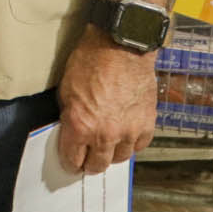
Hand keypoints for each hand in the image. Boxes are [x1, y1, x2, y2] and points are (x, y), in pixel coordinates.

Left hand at [55, 32, 156, 175]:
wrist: (121, 46)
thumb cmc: (91, 61)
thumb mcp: (66, 91)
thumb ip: (69, 118)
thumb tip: (71, 133)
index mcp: (80, 126)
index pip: (72, 159)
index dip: (70, 162)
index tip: (71, 161)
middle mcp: (105, 134)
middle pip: (97, 165)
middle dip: (89, 164)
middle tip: (88, 160)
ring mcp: (128, 130)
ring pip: (120, 158)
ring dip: (112, 154)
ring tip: (107, 146)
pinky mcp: (147, 123)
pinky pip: (139, 145)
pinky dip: (131, 143)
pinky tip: (125, 136)